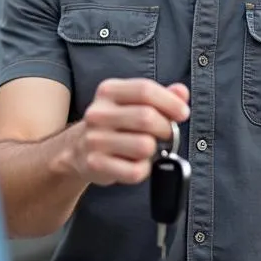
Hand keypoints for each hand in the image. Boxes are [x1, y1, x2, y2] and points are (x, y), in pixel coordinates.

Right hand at [74, 78, 189, 186]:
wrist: (78, 148)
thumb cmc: (115, 124)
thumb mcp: (134, 102)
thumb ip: (160, 95)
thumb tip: (181, 92)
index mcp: (108, 91)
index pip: (145, 90)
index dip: (170, 102)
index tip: (182, 113)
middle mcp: (98, 113)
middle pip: (146, 117)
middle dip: (166, 129)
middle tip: (166, 134)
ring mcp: (94, 139)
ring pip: (144, 146)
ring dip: (154, 151)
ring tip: (146, 149)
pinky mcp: (96, 164)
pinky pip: (135, 171)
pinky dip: (143, 170)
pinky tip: (135, 163)